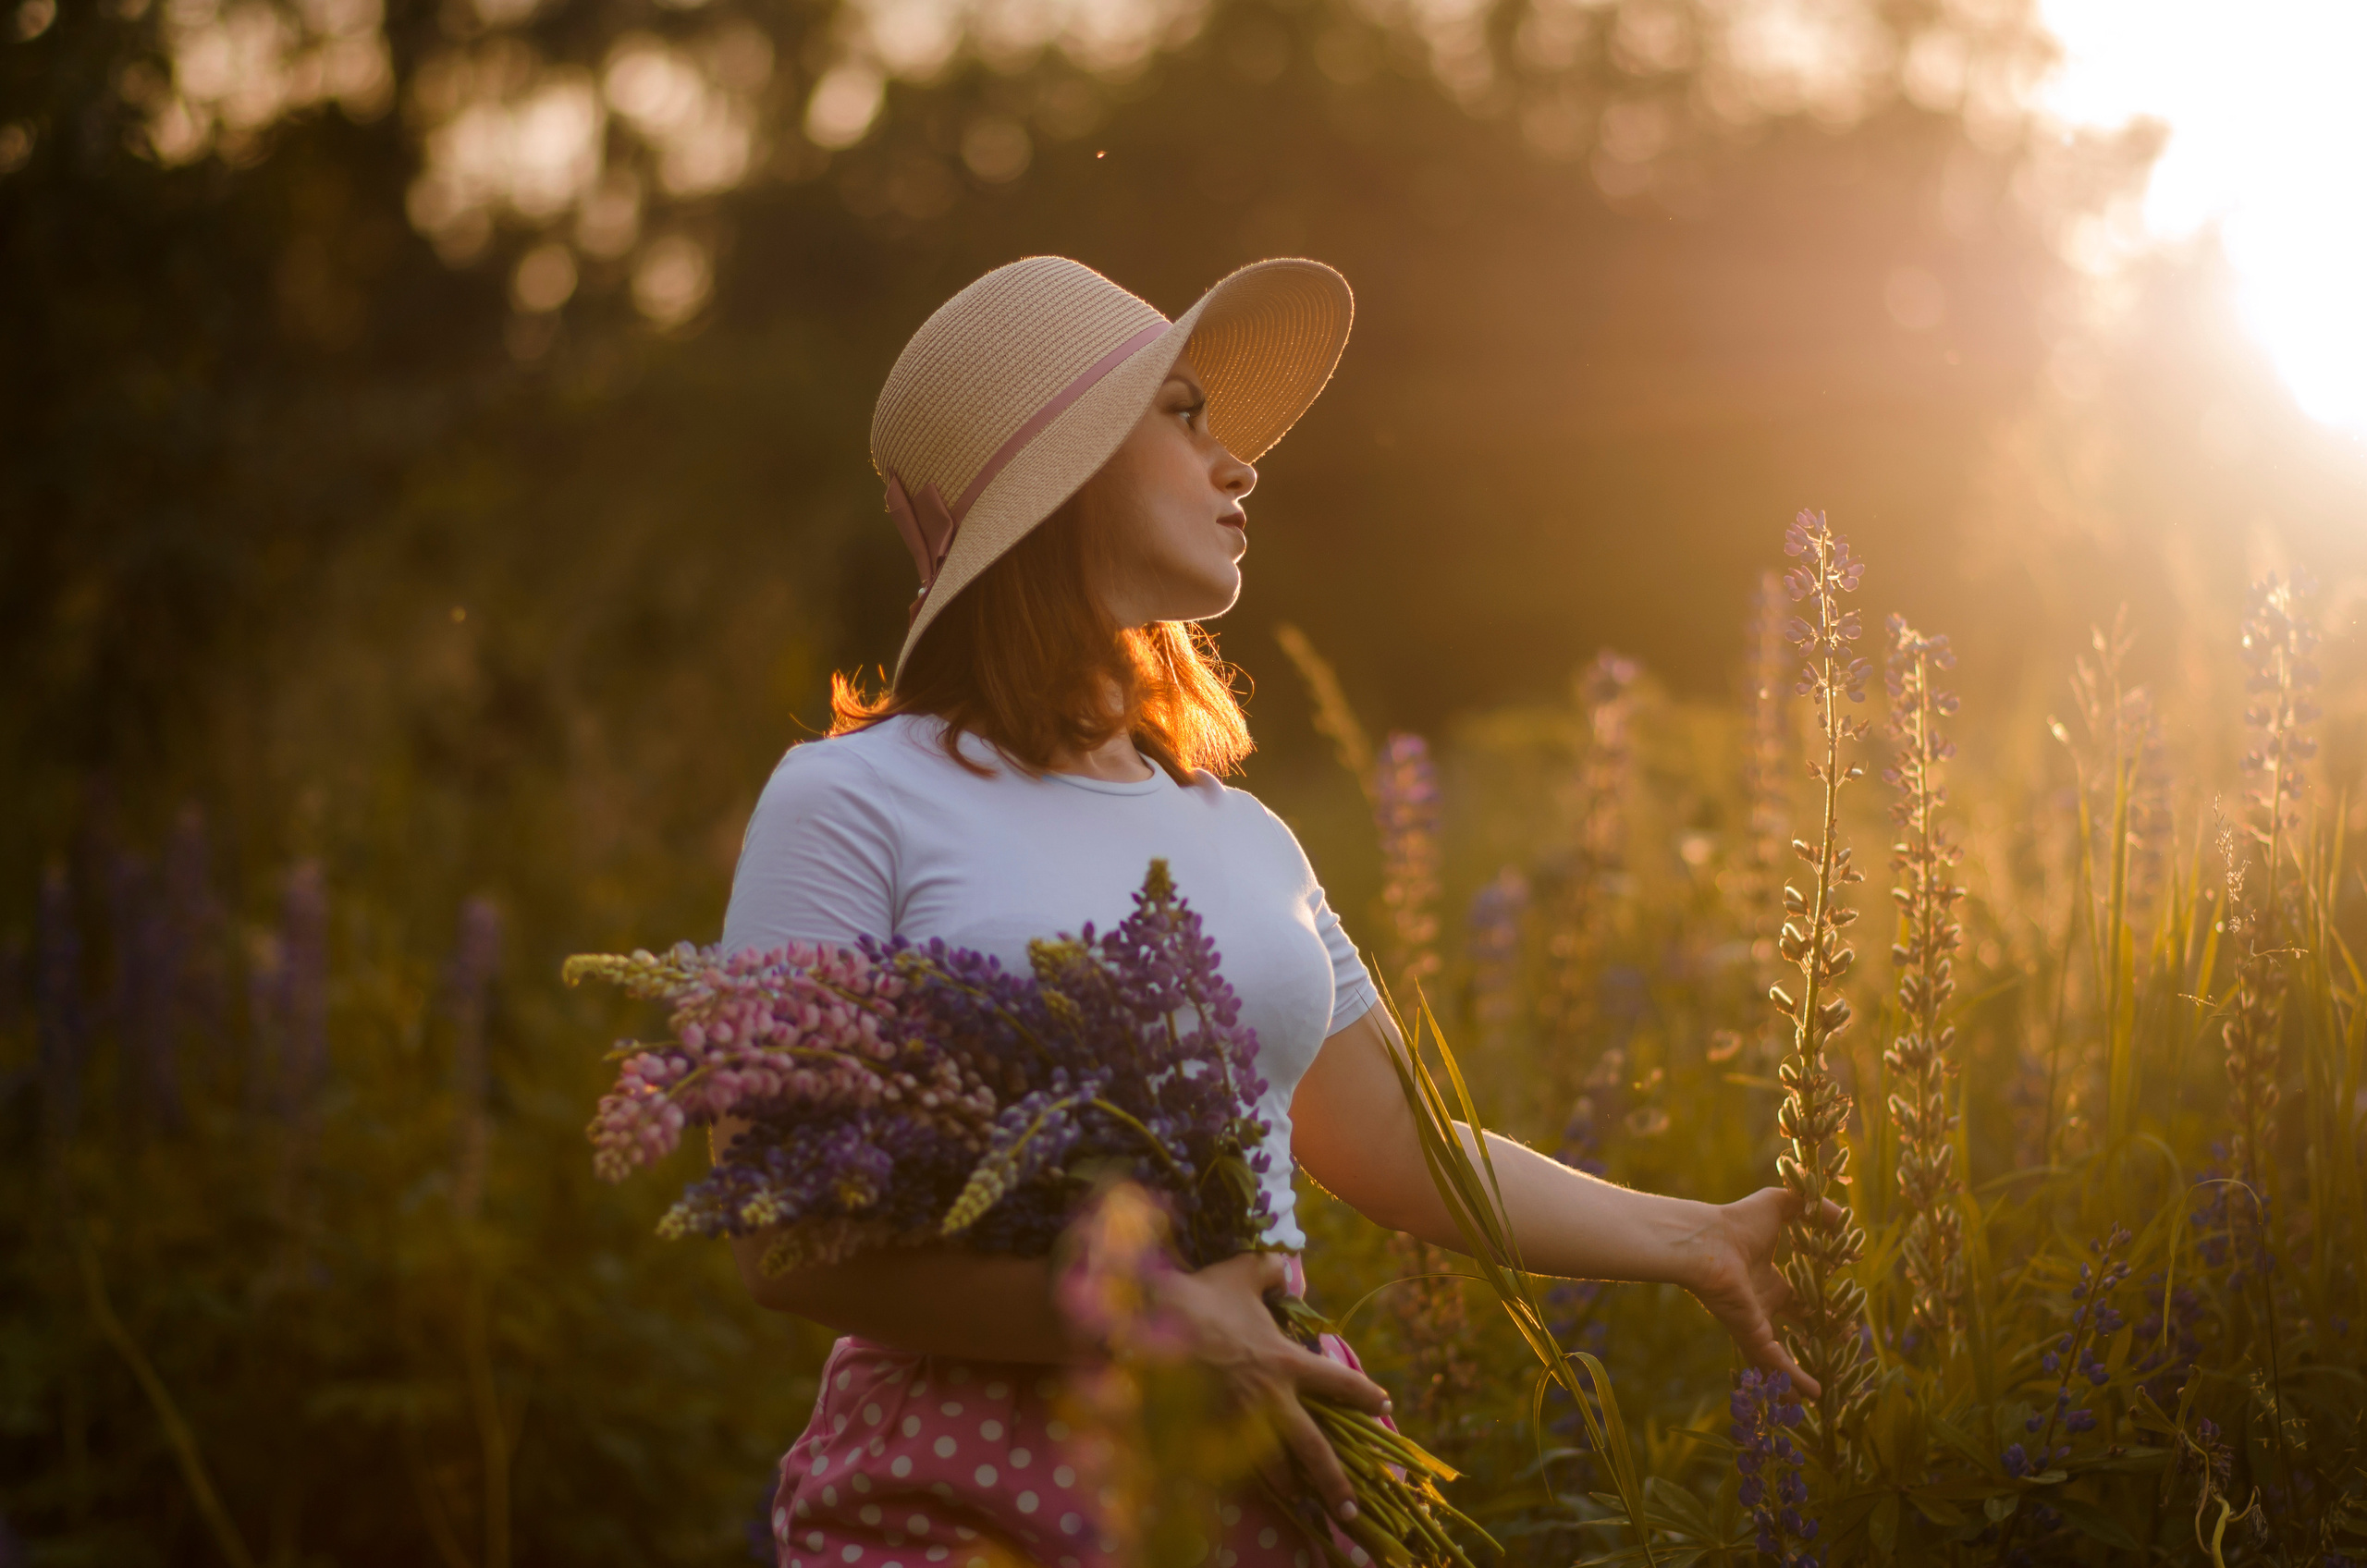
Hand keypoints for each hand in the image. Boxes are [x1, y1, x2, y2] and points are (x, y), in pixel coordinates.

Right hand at [1151, 1252, 1393, 1521]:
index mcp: (1286, 1363)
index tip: (1384, 1404)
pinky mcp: (1210, 1432)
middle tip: (1351, 1510)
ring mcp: (1240, 1422)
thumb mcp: (1243, 1272)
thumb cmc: (1203, 1296)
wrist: (1153, 1323)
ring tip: (1299, 1499)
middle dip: (1335, 1483)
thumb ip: (1269, 1269)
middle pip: (1314, 1450)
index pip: (1340, 1383)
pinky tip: (1251, 1485)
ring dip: (1289, 1486)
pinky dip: (1245, 1476)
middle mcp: (1271, 1400)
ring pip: (1274, 1468)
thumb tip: (1283, 1265)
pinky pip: (1234, 1464)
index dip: (1366, 1395)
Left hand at [1680, 1187, 1838, 1399]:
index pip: (1800, 1300)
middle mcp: (1762, 1304)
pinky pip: (1776, 1363)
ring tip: (1820, 1397)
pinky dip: (1795, 1379)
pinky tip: (1814, 1395)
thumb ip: (1815, 1209)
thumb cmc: (1737, 1221)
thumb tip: (1845, 1218)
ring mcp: (1755, 1322)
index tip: (1845, 1316)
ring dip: (1799, 1376)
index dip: (1822, 1308)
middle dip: (1816, 1344)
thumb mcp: (1782, 1204)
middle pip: (1794, 1331)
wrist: (1706, 1241)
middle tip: (1841, 1353)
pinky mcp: (1752, 1334)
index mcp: (1768, 1279)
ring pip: (1781, 1357)